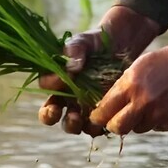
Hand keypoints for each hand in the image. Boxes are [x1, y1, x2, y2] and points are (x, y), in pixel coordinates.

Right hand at [38, 6, 161, 136]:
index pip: (46, 87)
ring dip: (74, 125)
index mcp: (58, 80)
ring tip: (79, 117)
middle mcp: (68, 97)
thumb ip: (74, 50)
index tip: (60, 77)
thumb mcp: (83, 40)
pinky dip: (98, 126)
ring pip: (74, 125)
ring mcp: (85, 107)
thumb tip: (71, 68)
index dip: (50, 84)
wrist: (122, 46)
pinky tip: (102, 118)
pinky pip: (98, 126)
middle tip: (56, 111)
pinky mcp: (104, 113)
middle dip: (51, 115)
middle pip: (52, 114)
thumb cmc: (97, 42)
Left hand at [89, 45, 167, 134]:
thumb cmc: (164, 62)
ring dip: (136, 121)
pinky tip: (161, 105)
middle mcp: (143, 103)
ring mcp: (158, 115)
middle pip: (117, 127)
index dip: (97, 116)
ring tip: (145, 105)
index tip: (96, 117)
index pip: (105, 110)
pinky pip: (156, 127)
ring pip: (137, 128)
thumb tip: (108, 105)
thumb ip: (123, 86)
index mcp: (131, 85)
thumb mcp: (138, 66)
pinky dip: (154, 120)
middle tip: (112, 121)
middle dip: (112, 126)